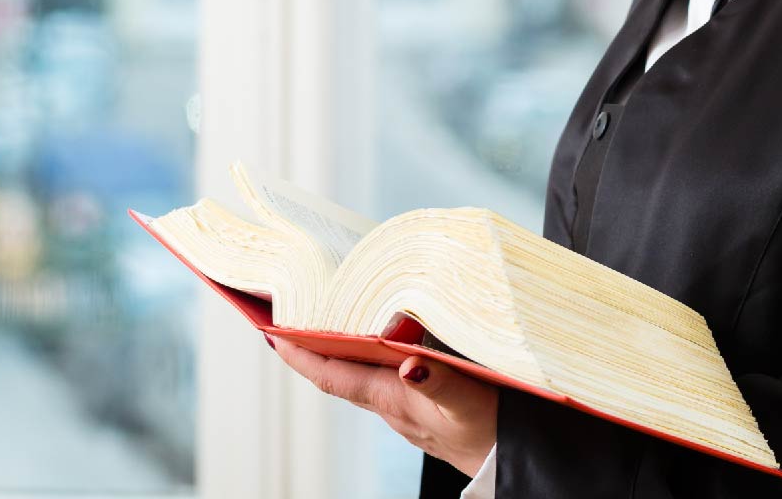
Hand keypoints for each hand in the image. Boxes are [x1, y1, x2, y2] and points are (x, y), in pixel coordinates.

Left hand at [267, 333, 498, 476]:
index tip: (271, 332)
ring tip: (320, 327)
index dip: (299, 355)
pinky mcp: (421, 409)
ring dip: (336, 355)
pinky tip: (376, 350)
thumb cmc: (491, 432)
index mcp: (392, 399)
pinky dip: (367, 362)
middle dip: (309, 349)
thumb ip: (440, 382)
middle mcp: (391, 406)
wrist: (510, 462)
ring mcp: (404, 410)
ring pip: (358, 379)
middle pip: (337, 376)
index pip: (332, 376)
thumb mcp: (469, 402)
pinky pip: (381, 383)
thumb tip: (409, 366)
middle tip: (284, 320)